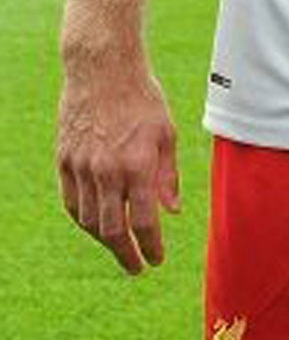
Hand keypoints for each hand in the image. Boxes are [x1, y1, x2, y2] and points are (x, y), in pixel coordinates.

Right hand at [56, 53, 181, 273]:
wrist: (102, 71)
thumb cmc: (142, 100)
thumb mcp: (166, 134)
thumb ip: (168, 176)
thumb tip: (172, 212)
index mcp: (137, 165)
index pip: (144, 220)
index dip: (151, 245)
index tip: (157, 260)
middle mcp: (106, 171)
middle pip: (112, 229)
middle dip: (126, 254)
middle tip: (137, 267)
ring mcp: (81, 168)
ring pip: (90, 221)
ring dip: (105, 240)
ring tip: (121, 247)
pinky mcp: (64, 162)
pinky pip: (73, 203)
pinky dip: (85, 220)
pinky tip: (97, 226)